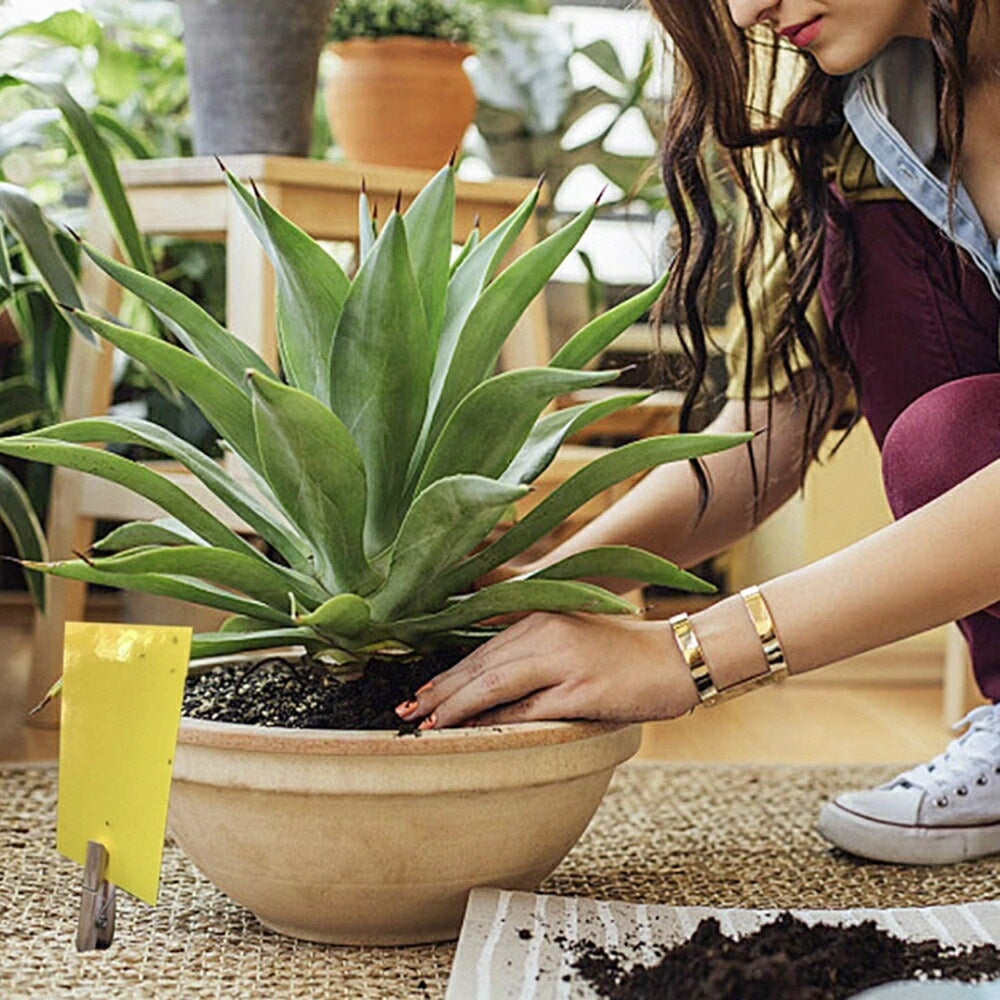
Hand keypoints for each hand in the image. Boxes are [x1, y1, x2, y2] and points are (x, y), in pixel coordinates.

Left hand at [395, 612, 699, 728]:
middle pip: (479, 666)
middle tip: (406, 714)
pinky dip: (495, 724)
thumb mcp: (574, 637)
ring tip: (427, 727)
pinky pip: (526, 711)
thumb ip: (535, 651)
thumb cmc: (626, 653)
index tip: (420, 694)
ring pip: (494, 686)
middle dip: (439, 692)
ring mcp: (562, 661)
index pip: (482, 649)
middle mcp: (546, 633)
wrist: (679, 657)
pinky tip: (473, 735)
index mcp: (542, 617)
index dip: (447, 674)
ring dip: (456, 709)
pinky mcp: (580, 691)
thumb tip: (492, 687)